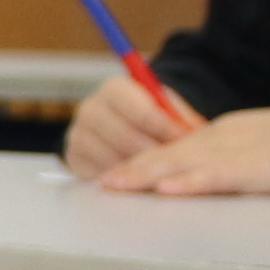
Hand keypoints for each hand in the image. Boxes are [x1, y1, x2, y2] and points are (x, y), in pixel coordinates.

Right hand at [59, 68, 182, 177]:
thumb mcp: (165, 105)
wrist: (116, 121)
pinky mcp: (74, 157)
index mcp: (114, 89)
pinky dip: (122, 179)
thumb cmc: (145, 112)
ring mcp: (78, 133)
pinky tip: (139, 180)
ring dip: (138, 168)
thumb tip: (196, 131)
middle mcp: (91, 108)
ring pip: (113, 158)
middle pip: (125, 137)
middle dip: (152, 152)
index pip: (140, 110)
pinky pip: (101, 173)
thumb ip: (180, 115)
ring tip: (159, 173)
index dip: (164, 128)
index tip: (183, 141)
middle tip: (173, 163)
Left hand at [97, 101, 269, 196]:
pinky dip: (189, 183)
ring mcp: (228, 156)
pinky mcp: (247, 171)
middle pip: (165, 157)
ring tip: (116, 183)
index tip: (111, 174)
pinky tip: (167, 189)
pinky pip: (213, 177)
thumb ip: (217, 161)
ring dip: (145, 175)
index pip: (168, 151)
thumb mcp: (243, 149)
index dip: (138, 163)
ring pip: (179, 165)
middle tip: (102, 182)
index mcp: (213, 140)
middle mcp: (214, 145)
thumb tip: (189, 177)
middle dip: (131, 170)